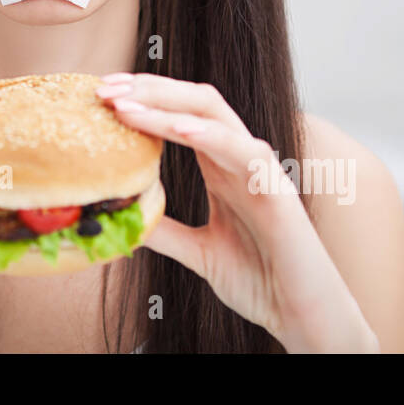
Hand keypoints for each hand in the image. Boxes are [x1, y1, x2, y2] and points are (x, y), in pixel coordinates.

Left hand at [95, 72, 378, 352]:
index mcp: (222, 167)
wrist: (300, 315)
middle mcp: (239, 159)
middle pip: (193, 101)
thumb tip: (122, 215)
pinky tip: (174, 127)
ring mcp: (258, 169)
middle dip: (148, 89)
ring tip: (125, 104)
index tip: (102, 96)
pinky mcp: (276, 190)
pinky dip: (206, 133)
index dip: (143, 100)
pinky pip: (241, 149)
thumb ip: (164, 230)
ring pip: (213, 114)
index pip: (180, 114)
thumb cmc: (261, 279)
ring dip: (165, 103)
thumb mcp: (197, 251)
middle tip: (105, 89)